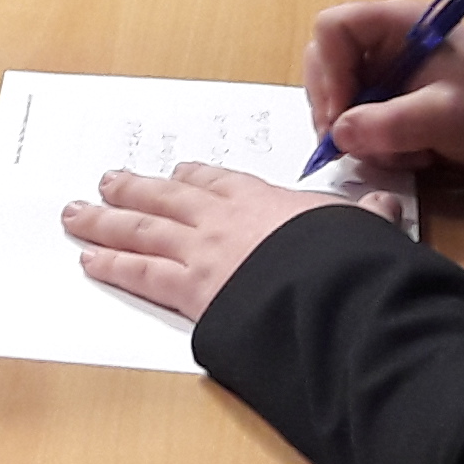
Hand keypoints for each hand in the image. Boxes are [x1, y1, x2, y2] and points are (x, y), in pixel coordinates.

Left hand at [63, 163, 380, 323]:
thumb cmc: (345, 256)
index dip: (192, 178)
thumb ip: (365, 215)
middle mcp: (221, 218)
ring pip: (140, 229)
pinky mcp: (187, 290)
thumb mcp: (360, 227)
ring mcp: (199, 251)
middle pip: (166, 197)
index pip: (218, 181)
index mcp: (261, 199)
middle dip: (133, 188)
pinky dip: (112, 266)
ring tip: (77, 213)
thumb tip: (386, 205)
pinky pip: (140, 273)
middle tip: (106, 181)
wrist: (328, 287)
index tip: (177, 173)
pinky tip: (89, 261)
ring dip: (105, 221)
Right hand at [304, 0, 463, 173]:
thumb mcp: (447, 115)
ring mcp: (384, 70)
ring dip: (355, 130)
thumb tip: (339, 134)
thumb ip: (393, 123)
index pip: (333, 29)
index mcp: (397, 24)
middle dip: (334, 107)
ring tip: (397, 151)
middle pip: (325, 63)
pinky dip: (372, 141)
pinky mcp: (389, 97)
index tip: (341, 113)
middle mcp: (383, 41)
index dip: (328, 70)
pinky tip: (407, 152)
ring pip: (336, 96)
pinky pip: (356, 117)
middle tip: (352, 144)